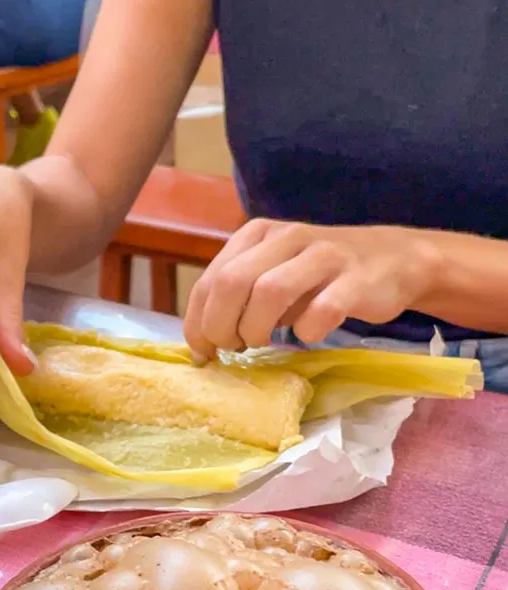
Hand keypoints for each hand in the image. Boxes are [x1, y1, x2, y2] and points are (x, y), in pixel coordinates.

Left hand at [184, 218, 442, 357]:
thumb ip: (240, 296)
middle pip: (232, 283)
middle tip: (233, 349)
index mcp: (258, 234)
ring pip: (270, 292)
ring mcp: (323, 256)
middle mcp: (287, 237)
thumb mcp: (274, 273)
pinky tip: (307, 335)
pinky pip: (321, 311)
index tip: (203, 352)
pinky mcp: (355, 280)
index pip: (212, 279)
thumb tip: (205, 340)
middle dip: (222, 326)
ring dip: (257, 329)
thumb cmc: (322, 276)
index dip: (198, 322)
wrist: (395, 260)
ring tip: (262, 343)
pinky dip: (307, 331)